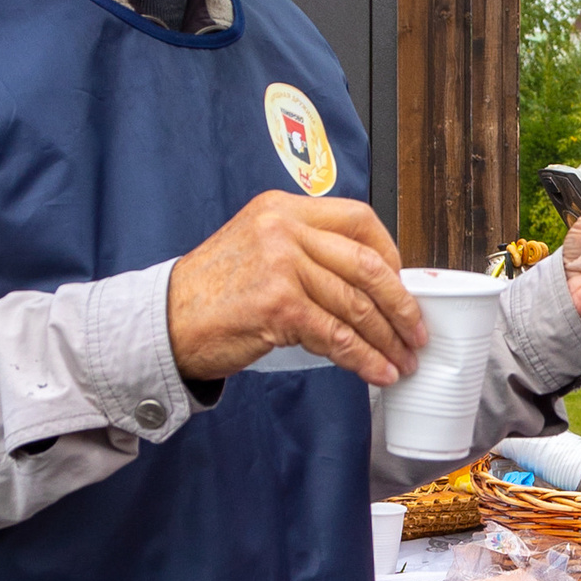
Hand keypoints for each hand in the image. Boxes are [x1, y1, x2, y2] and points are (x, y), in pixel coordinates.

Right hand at [168, 192, 421, 386]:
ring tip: (402, 359)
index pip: (359, 219)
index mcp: (284, 208)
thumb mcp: (260, 248)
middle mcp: (284, 228)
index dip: (391, 254)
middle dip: (401, 304)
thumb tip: (371, 282)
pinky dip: (363, 358)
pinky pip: (337, 336)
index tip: (402, 285)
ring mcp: (281, 265)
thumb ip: (308, 251)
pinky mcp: (278, 305)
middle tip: (417, 330)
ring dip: (387, 339)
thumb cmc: (212, 292)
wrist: (163, 321)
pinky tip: (377, 371)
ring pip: (356, 305)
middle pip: (367, 264)